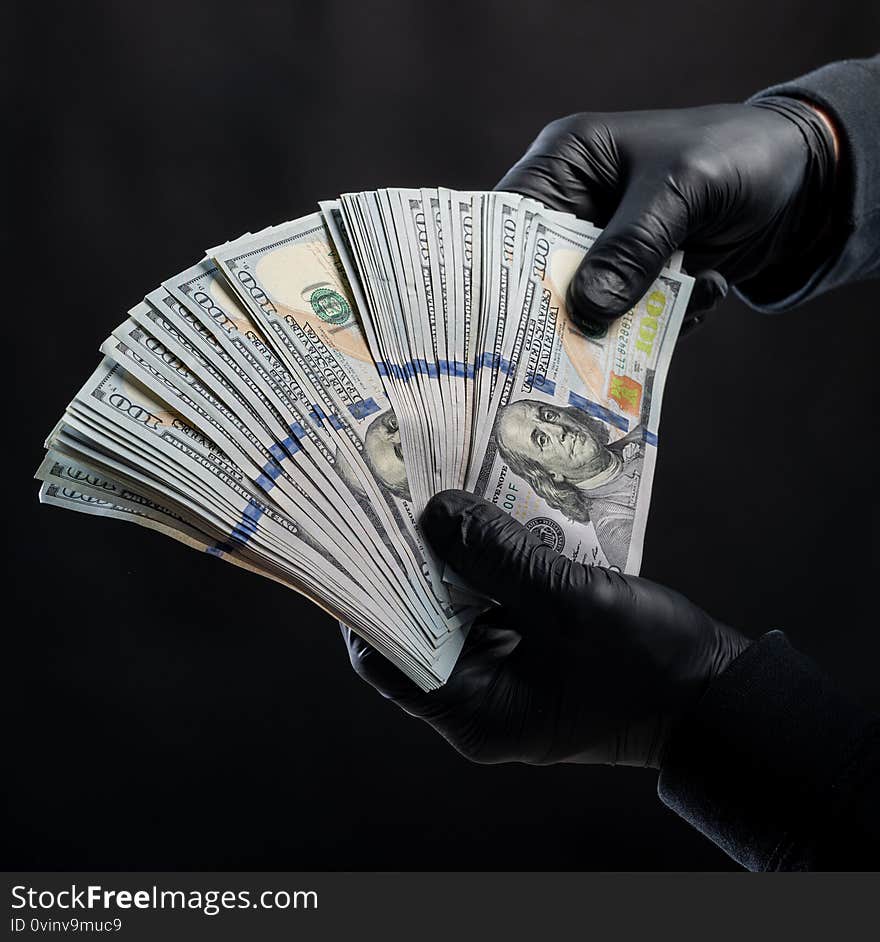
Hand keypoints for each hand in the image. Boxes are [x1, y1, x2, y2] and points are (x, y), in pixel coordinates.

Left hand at [341, 491, 749, 767]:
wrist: (721, 697)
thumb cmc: (649, 663)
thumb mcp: (568, 600)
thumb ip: (498, 554)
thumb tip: (436, 512)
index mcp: (474, 712)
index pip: (387, 657)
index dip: (369, 597)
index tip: (364, 537)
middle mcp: (480, 704)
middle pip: (418, 631)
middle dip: (412, 571)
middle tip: (401, 506)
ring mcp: (507, 683)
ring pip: (455, 619)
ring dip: (452, 568)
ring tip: (440, 506)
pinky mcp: (532, 662)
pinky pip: (492, 614)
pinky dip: (487, 576)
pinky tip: (489, 527)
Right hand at [497, 99, 837, 330]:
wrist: (799, 178)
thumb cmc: (731, 155)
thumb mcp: (679, 191)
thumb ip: (631, 249)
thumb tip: (587, 314)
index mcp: (567, 165)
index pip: (511, 220)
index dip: (501, 268)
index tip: (504, 318)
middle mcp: (576, 211)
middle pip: (542, 275)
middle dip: (562, 313)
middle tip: (575, 348)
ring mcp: (606, 252)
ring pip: (586, 309)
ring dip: (625, 324)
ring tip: (671, 311)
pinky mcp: (636, 282)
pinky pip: (627, 321)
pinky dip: (662, 324)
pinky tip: (706, 292)